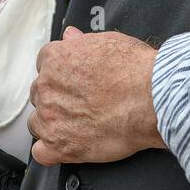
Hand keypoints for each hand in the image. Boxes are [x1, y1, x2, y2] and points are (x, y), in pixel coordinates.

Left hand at [27, 26, 166, 166]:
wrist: (152, 99)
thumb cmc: (135, 70)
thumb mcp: (109, 42)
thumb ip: (82, 42)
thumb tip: (71, 36)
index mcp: (56, 59)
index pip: (44, 65)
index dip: (61, 75)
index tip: (74, 82)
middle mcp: (47, 87)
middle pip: (40, 94)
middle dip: (56, 98)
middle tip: (80, 103)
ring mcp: (51, 117)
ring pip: (37, 122)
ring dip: (52, 124)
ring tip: (77, 126)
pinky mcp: (60, 145)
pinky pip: (41, 153)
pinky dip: (51, 152)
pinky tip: (66, 147)